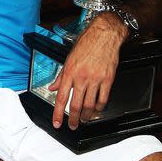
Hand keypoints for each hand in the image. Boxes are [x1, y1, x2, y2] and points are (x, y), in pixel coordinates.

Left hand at [48, 12, 127, 129]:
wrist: (104, 35)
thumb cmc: (86, 44)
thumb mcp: (68, 58)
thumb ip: (61, 76)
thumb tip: (53, 88)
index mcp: (69, 72)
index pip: (61, 97)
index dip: (57, 113)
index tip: (57, 123)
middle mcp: (82, 77)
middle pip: (76, 105)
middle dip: (73, 119)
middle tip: (72, 125)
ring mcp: (96, 79)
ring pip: (89, 105)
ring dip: (86, 116)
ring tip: (83, 119)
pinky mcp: (108, 79)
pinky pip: (103, 99)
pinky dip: (99, 108)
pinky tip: (96, 110)